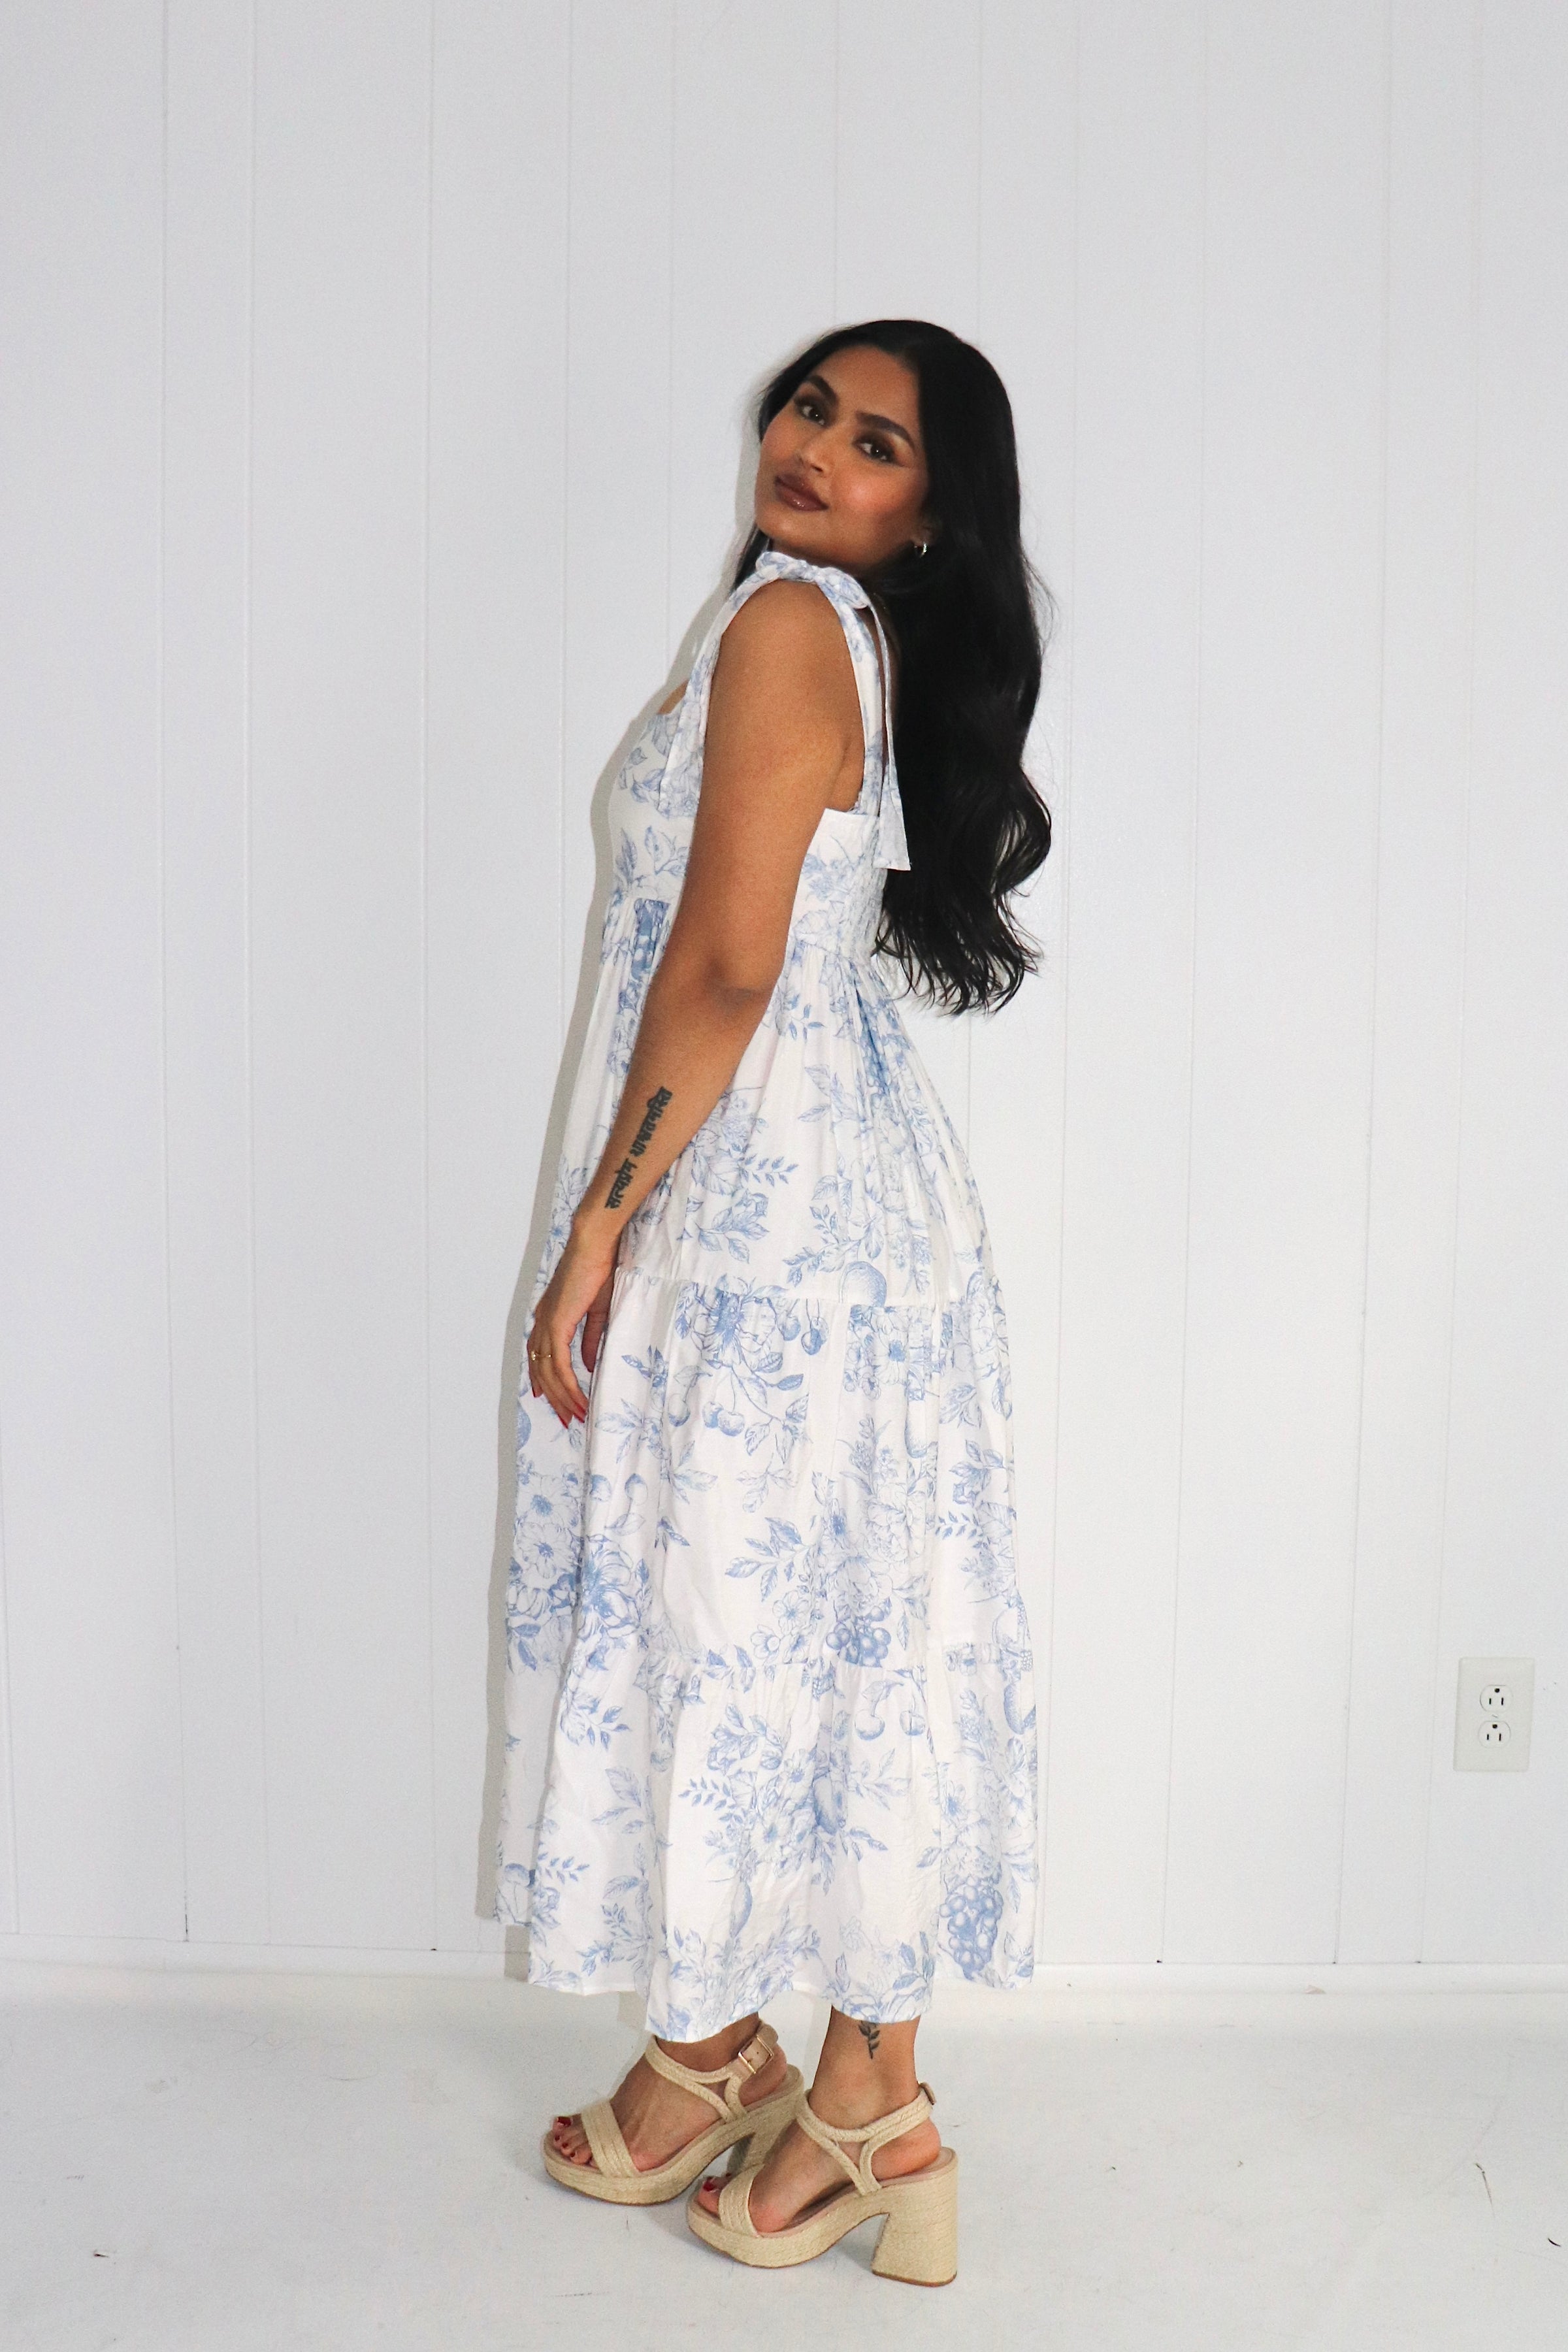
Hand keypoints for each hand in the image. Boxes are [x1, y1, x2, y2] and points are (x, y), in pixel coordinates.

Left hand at [527, 1226, 619, 1426]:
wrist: (595, 1246)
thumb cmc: (599, 1270)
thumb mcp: (597, 1311)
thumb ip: (591, 1339)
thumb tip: (588, 1363)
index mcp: (549, 1315)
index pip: (541, 1355)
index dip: (546, 1380)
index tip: (554, 1400)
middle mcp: (542, 1321)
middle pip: (541, 1370)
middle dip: (555, 1397)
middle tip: (567, 1419)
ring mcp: (546, 1323)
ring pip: (548, 1372)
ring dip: (563, 1397)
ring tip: (576, 1416)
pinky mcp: (556, 1325)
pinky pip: (559, 1365)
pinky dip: (567, 1385)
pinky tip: (578, 1399)